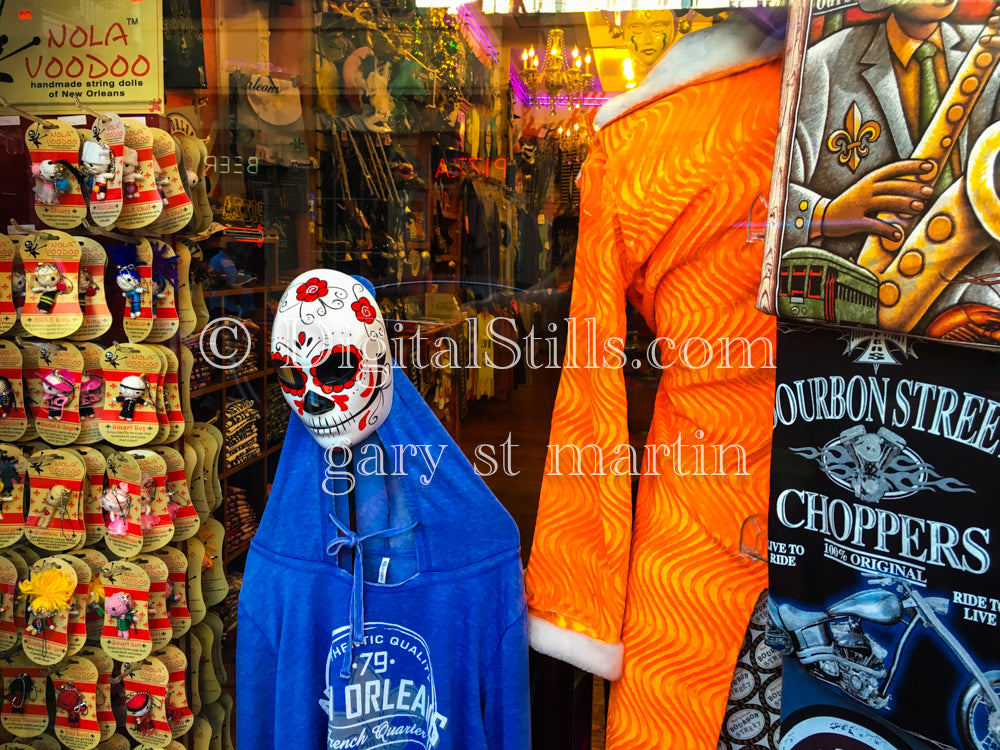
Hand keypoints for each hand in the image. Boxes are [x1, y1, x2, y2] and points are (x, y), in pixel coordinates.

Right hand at [821, 160, 935, 239]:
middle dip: (912, 187)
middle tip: (929, 191)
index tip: (929, 166)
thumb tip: (913, 189)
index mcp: (869, 179)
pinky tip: (897, 235)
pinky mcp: (854, 221)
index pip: (893, 169)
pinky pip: (873, 225)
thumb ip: (886, 187)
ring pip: (885, 202)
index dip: (912, 166)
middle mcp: (865, 190)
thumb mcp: (865, 188)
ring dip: (903, 204)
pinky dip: (886, 230)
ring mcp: (859, 205)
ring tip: (919, 208)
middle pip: (893, 185)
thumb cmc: (850, 202)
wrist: (822, 215)